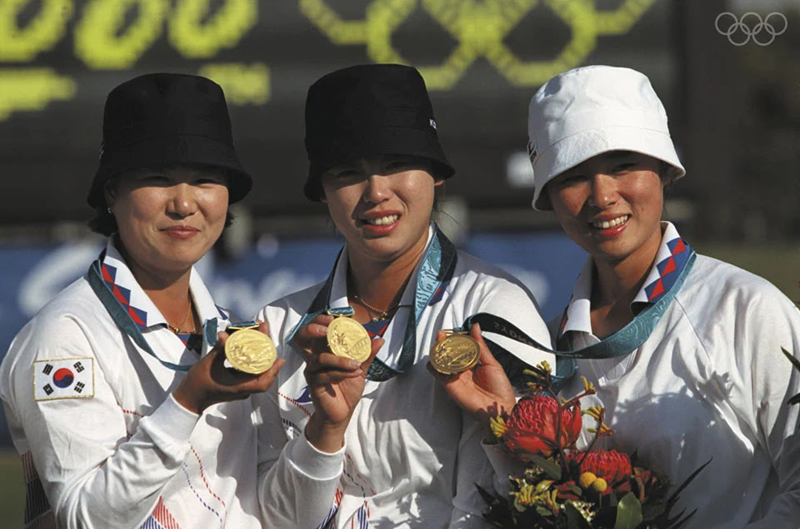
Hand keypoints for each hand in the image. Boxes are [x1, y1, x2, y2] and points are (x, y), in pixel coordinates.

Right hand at [173, 321, 284, 413]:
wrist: (188, 398)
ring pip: (256, 369)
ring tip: (259, 332)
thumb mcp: (208, 364)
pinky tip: (250, 343)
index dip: (272, 371)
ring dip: (259, 351)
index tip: (280, 359)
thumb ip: (219, 349)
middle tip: (264, 328)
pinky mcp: (237, 383)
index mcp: (238, 387)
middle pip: (261, 370)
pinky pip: (249, 370)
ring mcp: (240, 386)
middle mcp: (243, 388)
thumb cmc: (197, 383)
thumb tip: (224, 334)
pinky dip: (252, 357)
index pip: (262, 382)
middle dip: (265, 349)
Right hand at [294, 314, 382, 452]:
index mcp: (324, 350)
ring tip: (356, 365)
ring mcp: (312, 370)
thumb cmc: (347, 388)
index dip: (322, 320)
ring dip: (340, 359)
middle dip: (315, 328)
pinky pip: (325, 375)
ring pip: (320, 358)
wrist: (342, 412)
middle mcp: (315, 357)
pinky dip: (341, 373)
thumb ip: (366, 354)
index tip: (335, 317)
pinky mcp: (313, 383)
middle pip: (305, 337)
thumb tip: (379, 338)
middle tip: (330, 328)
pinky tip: (353, 374)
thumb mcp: (360, 369)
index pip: (318, 330)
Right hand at [427, 323, 515, 423]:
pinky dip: (435, 364)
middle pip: (446, 353)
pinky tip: (439, 357)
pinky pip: (437, 373)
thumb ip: (480, 345)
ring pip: (439, 361)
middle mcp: (461, 369)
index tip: (455, 330)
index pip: (459, 347)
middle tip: (442, 334)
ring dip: (437, 351)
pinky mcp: (449, 385)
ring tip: (439, 343)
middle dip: (443, 342)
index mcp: (472, 362)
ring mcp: (454, 377)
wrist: (500, 407)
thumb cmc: (500, 387)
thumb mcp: (491, 362)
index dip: (454, 338)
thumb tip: (475, 326)